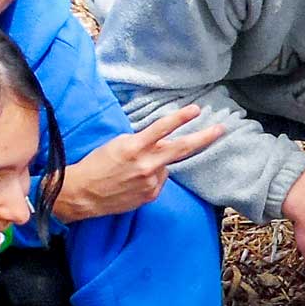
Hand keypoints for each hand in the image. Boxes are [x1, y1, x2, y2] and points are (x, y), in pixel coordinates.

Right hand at [51, 105, 224, 222]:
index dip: (181, 117)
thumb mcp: (117, 144)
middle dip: (204, 137)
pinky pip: (160, 180)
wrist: (82, 194)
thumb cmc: (96, 165)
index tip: (196, 110)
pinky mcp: (151, 195)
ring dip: (157, 163)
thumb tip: (163, 142)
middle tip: (221, 129)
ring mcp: (151, 182)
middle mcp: (146, 164)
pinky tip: (134, 180)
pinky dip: (152, 176)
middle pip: (183, 148)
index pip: (162, 128)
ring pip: (166, 165)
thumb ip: (143, 142)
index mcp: (135, 147)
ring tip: (133, 169)